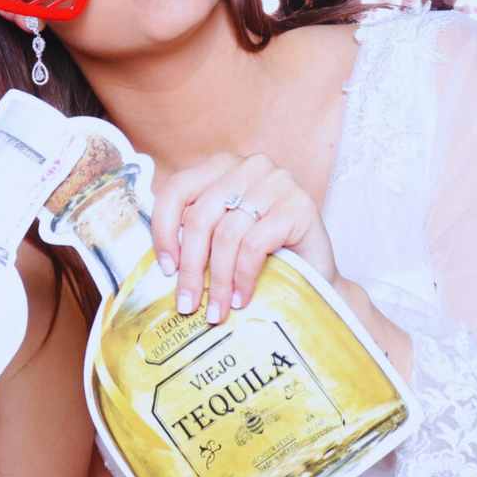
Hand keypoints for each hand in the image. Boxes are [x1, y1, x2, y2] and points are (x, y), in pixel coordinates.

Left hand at [150, 154, 337, 323]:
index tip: (165, 268)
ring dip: (218, 279)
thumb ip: (194, 236)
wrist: (317, 276)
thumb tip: (159, 260)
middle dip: (191, 266)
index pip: (177, 189)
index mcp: (221, 167)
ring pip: (227, 233)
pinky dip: (243, 276)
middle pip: (201, 215)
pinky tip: (242, 299)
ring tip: (217, 310)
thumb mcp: (220, 241)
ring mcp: (276, 181)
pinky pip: (255, 244)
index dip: (164, 230)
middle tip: (188, 303)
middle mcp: (248, 167)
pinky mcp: (298, 204)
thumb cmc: (264, 259)